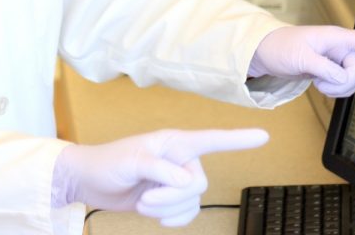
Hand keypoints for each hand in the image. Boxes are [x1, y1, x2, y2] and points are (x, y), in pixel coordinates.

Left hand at [52, 128, 269, 225]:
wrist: (90, 182)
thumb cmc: (108, 162)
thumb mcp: (132, 161)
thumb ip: (161, 169)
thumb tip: (188, 181)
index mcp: (174, 142)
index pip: (213, 139)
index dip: (239, 139)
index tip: (264, 136)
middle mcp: (181, 159)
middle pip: (199, 183)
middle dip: (173, 196)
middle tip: (145, 197)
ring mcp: (176, 180)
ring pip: (193, 201)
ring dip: (167, 208)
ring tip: (143, 202)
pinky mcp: (170, 198)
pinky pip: (187, 213)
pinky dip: (174, 219)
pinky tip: (157, 217)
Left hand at [248, 25, 354, 96]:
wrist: (263, 54)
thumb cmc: (279, 47)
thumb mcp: (301, 57)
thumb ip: (324, 68)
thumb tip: (342, 79)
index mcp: (336, 37)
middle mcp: (340, 48)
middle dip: (343, 82)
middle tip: (320, 81)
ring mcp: (335, 60)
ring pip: (352, 82)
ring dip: (336, 88)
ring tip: (316, 81)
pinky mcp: (329, 71)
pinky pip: (342, 86)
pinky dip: (332, 90)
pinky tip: (317, 84)